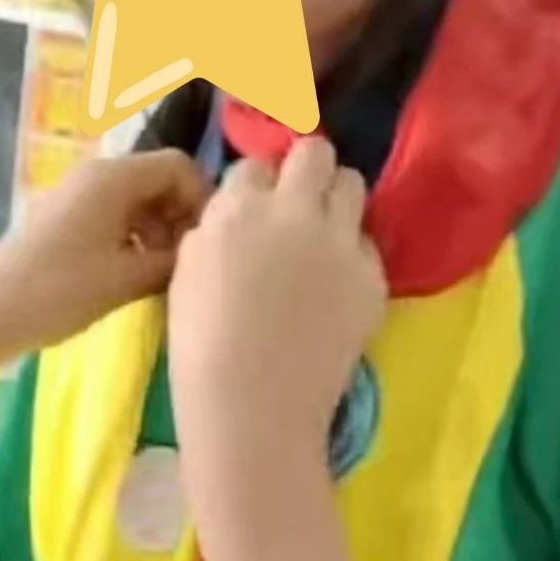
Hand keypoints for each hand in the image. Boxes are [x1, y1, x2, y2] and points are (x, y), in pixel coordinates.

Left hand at [0, 148, 209, 347]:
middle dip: (180, 218)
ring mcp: (78, 196)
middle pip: (159, 181)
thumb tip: (203, 252)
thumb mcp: (126, 279)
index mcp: (114, 177)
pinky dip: (134, 240)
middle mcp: (98, 176)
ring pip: (138, 201)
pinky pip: (115, 217)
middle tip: (187, 265)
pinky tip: (134, 277)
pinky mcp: (66, 219)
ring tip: (163, 277)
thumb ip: (173, 260)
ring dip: (159, 232)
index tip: (206, 245)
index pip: (179, 166)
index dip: (201, 200)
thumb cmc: (59, 290)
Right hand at [168, 137, 385, 447]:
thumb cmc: (201, 344)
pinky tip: (334, 287)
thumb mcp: (186, 269)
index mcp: (239, 209)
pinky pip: (367, 244)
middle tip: (298, 198)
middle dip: (306, 167)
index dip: (255, 184)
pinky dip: (351, 255)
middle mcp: (295, 212)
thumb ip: (216, 225)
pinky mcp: (373, 277)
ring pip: (352, 185)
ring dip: (335, 199)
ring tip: (322, 233)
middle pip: (315, 152)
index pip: (255, 164)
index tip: (254, 205)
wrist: (254, 407)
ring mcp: (341, 243)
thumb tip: (237, 210)